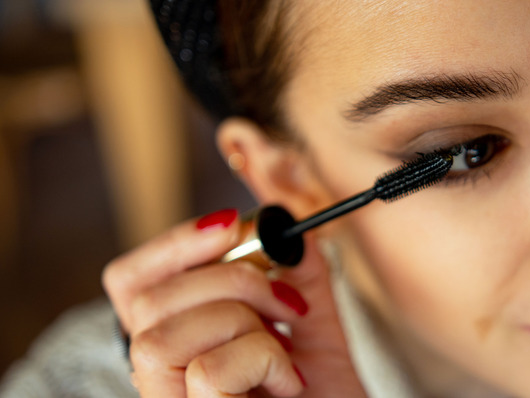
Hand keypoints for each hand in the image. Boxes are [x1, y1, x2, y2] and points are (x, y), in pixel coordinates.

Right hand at [103, 209, 366, 396]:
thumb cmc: (325, 396)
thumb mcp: (315, 326)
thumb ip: (299, 276)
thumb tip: (286, 227)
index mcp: (179, 347)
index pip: (129, 284)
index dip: (172, 245)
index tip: (230, 223)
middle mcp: (161, 381)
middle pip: (144, 302)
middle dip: (229, 279)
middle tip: (287, 301)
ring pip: (163, 338)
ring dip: (245, 324)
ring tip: (285, 350)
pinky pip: (208, 372)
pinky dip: (266, 360)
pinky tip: (289, 382)